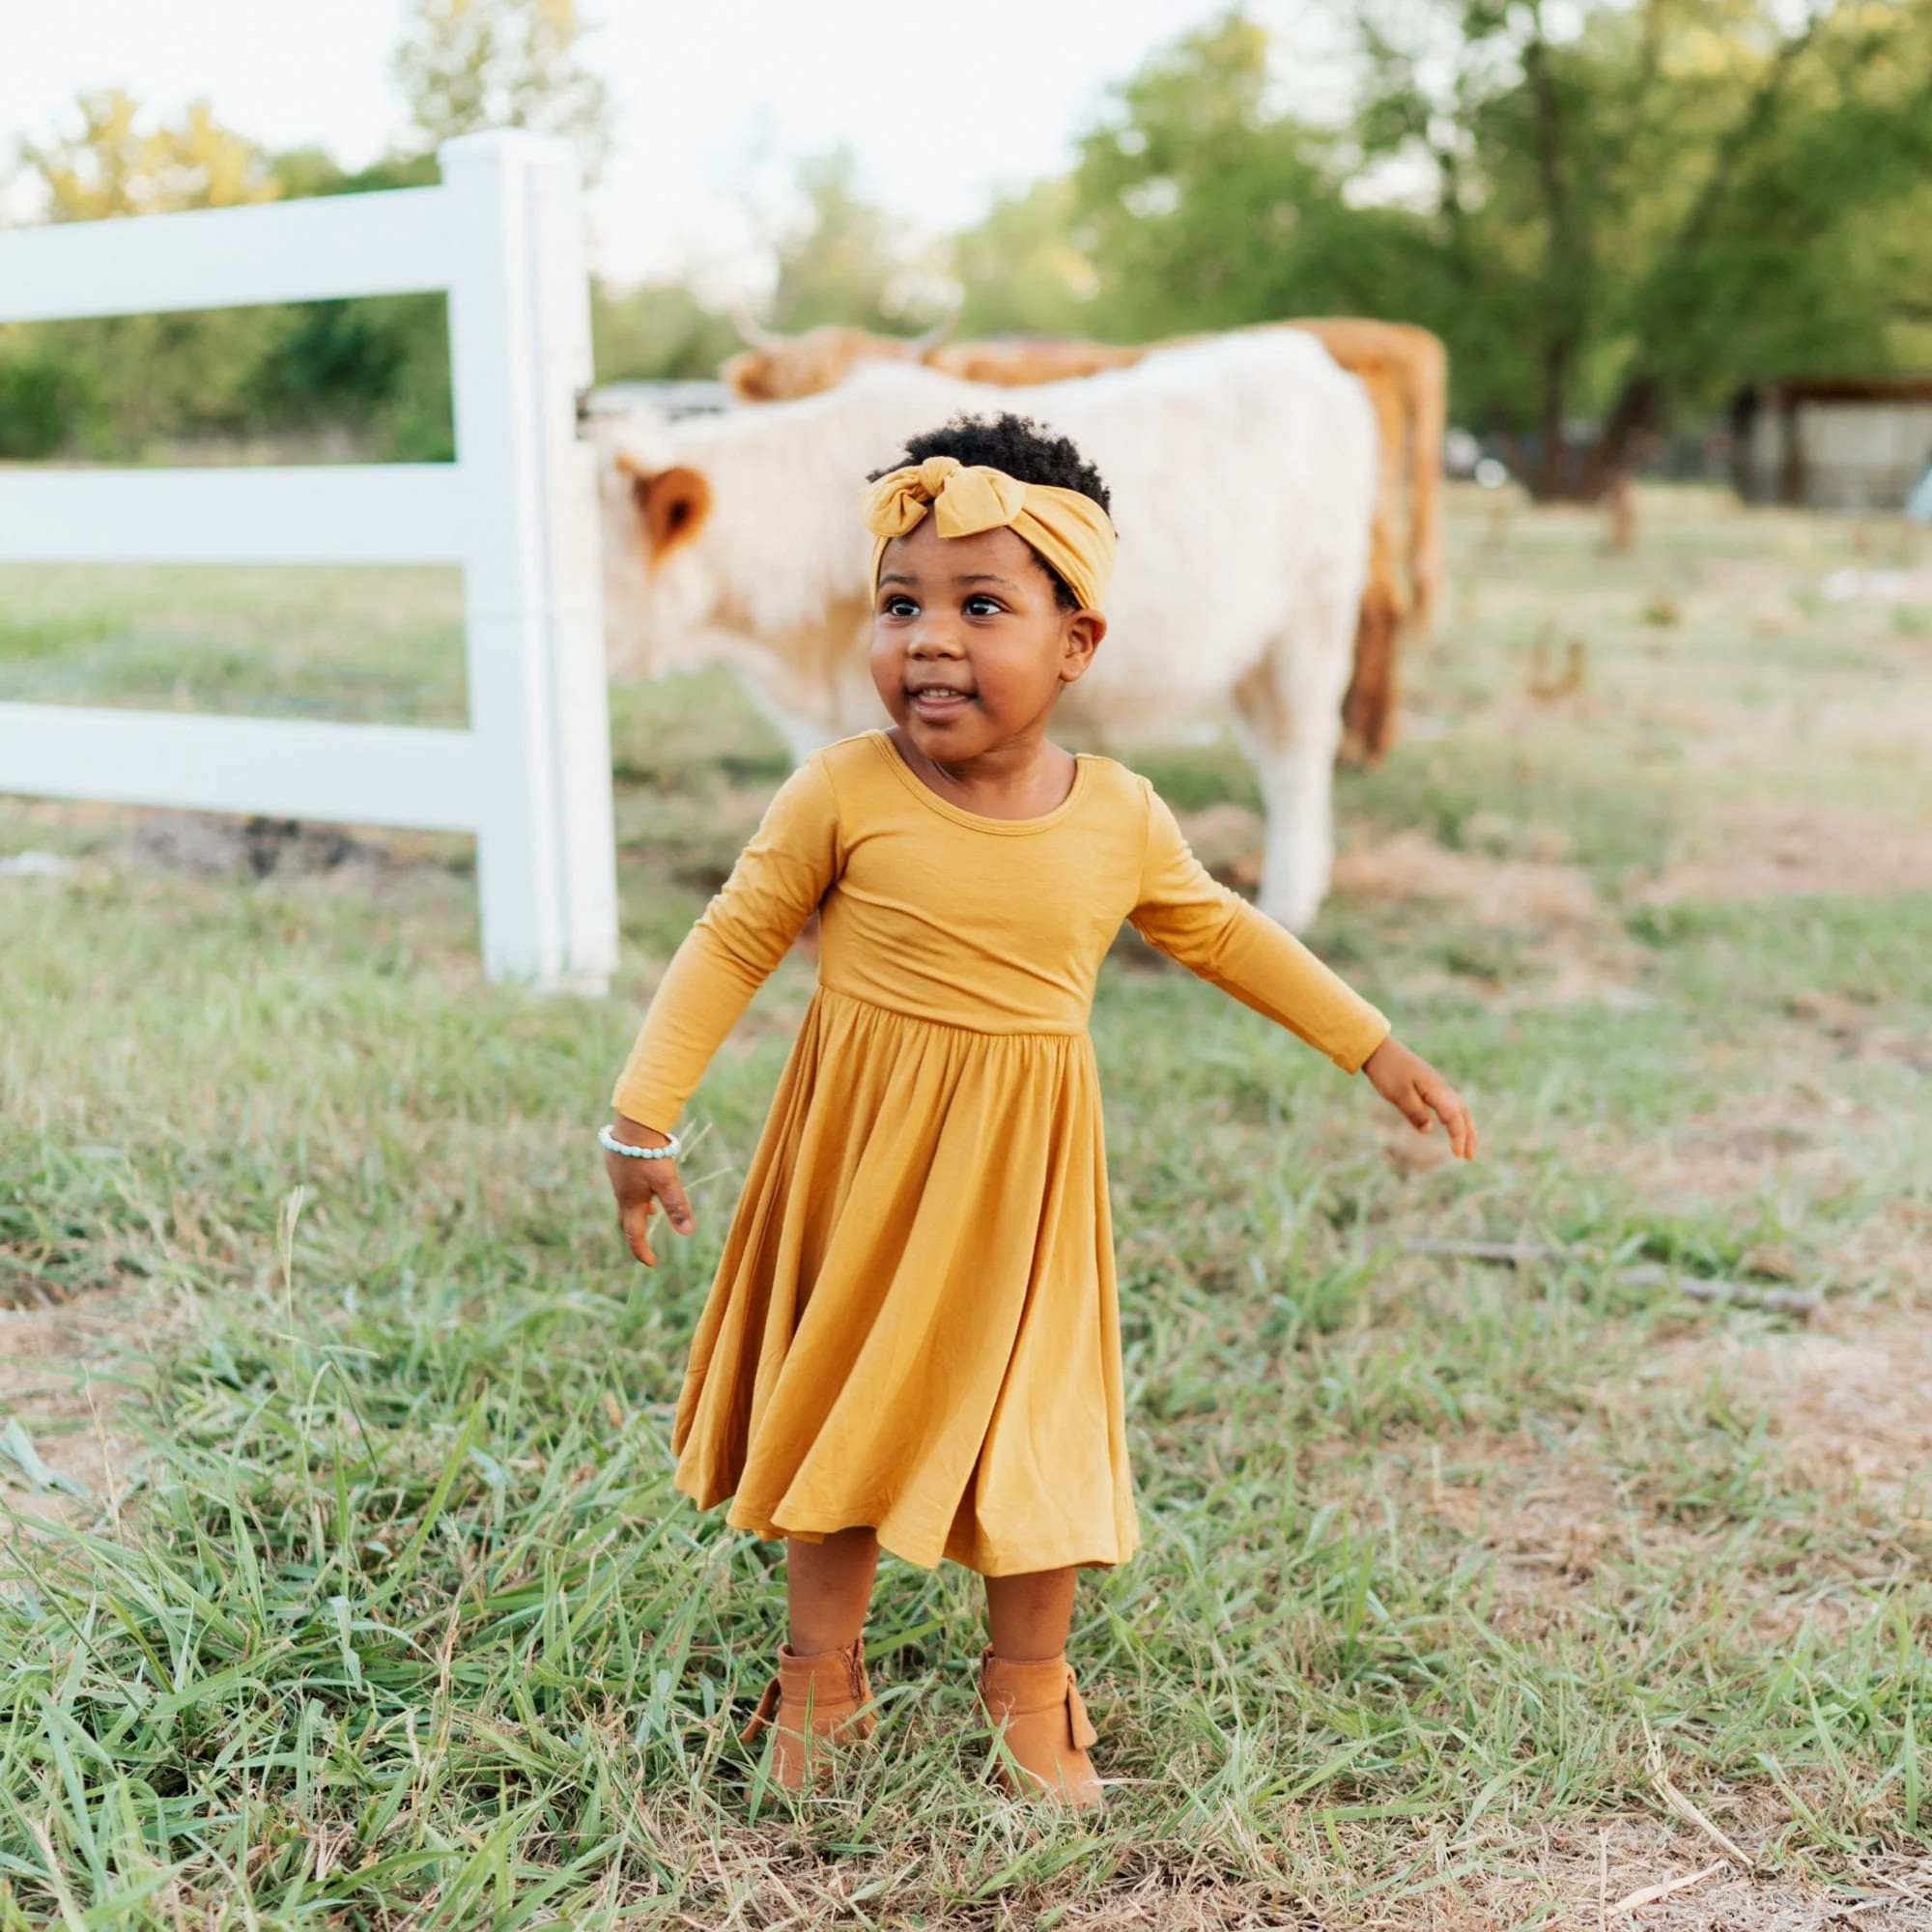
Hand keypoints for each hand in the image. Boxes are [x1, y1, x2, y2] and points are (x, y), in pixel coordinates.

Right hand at [603, 1114, 695, 1264]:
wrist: (632, 1123)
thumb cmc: (649, 1154)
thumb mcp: (667, 1181)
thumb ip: (676, 1205)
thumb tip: (687, 1232)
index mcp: (631, 1201)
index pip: (634, 1234)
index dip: (642, 1251)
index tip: (652, 1262)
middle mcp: (621, 1192)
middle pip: (626, 1219)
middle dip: (636, 1232)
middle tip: (646, 1243)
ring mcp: (617, 1176)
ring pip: (627, 1200)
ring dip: (638, 1210)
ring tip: (652, 1210)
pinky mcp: (618, 1162)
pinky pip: (626, 1184)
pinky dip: (636, 1192)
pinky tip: (646, 1182)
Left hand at [1361, 1036, 1476, 1159]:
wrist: (1379, 1049)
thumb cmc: (1387, 1070)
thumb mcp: (1398, 1095)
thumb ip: (1415, 1113)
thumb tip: (1429, 1130)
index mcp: (1436, 1089)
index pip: (1454, 1116)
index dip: (1458, 1136)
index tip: (1458, 1154)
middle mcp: (1441, 1087)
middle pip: (1462, 1113)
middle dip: (1469, 1135)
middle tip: (1469, 1157)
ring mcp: (1437, 1085)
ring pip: (1458, 1108)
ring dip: (1465, 1127)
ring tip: (1467, 1146)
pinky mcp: (1430, 1085)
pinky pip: (1449, 1104)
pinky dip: (1455, 1117)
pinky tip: (1450, 1125)